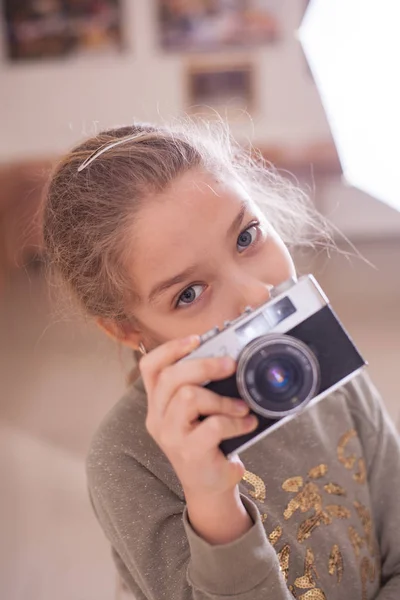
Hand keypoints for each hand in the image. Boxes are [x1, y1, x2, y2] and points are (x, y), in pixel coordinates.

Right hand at [140, 335, 257, 496]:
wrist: (209, 484)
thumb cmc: (207, 442)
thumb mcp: (198, 412)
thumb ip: (201, 387)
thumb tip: (227, 358)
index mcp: (157, 402)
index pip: (150, 367)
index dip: (170, 349)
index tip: (195, 339)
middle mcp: (157, 417)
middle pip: (171, 378)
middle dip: (204, 365)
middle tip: (230, 365)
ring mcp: (171, 436)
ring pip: (189, 397)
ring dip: (221, 398)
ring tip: (241, 406)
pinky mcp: (190, 452)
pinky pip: (213, 425)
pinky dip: (235, 421)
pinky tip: (247, 424)